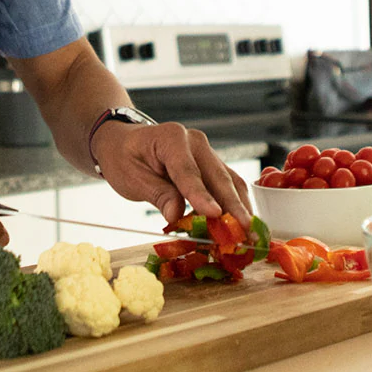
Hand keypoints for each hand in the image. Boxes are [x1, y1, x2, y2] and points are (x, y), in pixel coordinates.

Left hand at [89, 121, 251, 227]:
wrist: (123, 144)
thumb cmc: (124, 158)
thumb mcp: (131, 177)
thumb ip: (157, 194)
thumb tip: (176, 215)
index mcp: (171, 138)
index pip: (187, 171)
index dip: (202, 195)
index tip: (215, 214)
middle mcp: (194, 141)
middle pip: (217, 176)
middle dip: (233, 205)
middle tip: (245, 231)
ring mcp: (206, 152)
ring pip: (229, 181)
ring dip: (239, 207)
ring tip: (248, 233)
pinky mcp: (211, 165)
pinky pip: (226, 185)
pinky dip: (233, 204)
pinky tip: (238, 224)